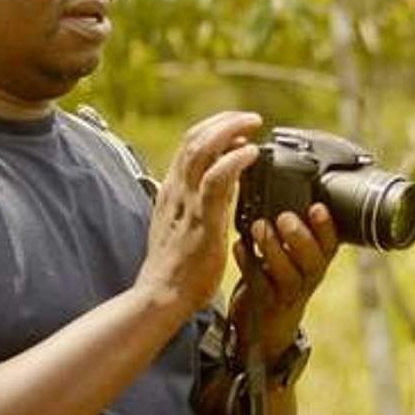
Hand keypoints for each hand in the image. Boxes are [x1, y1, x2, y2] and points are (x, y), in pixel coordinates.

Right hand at [135, 111, 262, 317]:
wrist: (162, 295)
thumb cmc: (176, 266)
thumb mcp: (186, 223)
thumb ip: (205, 199)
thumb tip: (230, 180)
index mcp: (172, 190)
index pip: (188, 145)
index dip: (214, 129)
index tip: (237, 127)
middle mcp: (176, 190)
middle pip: (194, 138)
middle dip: (224, 121)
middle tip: (250, 118)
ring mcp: (187, 202)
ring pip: (202, 149)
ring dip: (230, 130)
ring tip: (253, 125)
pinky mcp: (202, 219)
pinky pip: (217, 180)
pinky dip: (234, 160)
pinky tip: (251, 153)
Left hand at [229, 203, 338, 363]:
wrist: (264, 327)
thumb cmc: (277, 279)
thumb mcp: (292, 256)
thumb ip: (291, 231)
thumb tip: (282, 188)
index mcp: (315, 261)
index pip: (331, 244)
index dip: (326, 227)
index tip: (317, 206)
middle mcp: (306, 278)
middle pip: (314, 262)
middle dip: (301, 238)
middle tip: (285, 217)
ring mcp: (286, 293)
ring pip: (288, 275)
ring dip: (273, 249)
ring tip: (258, 226)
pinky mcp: (264, 304)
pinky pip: (257, 284)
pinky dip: (248, 263)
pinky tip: (238, 246)